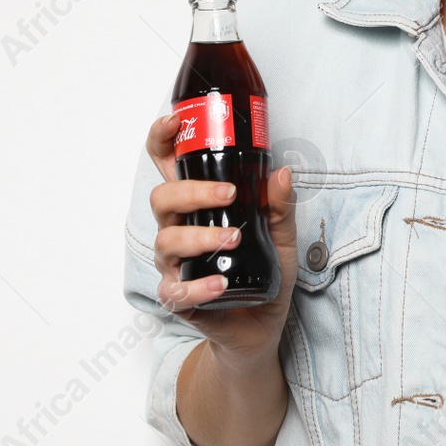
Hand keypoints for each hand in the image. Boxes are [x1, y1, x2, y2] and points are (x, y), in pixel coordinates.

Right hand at [144, 112, 299, 369]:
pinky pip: (175, 290)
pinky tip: (219, 284)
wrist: (261, 324)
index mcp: (197, 204)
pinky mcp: (180, 297)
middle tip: (229, 196)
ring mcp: (175, 263)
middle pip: (162, 198)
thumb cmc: (264, 270)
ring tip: (233, 240)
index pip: (167, 166)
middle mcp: (178, 228)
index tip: (173, 121)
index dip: (162, 139)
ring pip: (167, 240)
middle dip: (192, 192)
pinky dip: (197, 286)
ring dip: (200, 236)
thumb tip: (283, 172)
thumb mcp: (282, 234)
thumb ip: (279, 205)